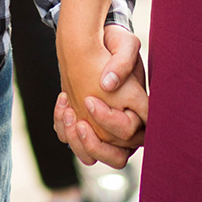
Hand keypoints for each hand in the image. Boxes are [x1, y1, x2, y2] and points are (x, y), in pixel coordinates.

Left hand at [55, 25, 146, 167]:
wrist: (94, 43)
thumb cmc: (114, 44)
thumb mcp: (124, 43)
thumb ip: (123, 61)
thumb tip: (108, 83)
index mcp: (139, 111)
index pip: (130, 132)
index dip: (110, 121)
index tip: (89, 99)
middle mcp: (125, 127)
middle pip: (117, 158)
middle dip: (94, 144)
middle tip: (79, 121)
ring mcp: (105, 131)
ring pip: (93, 157)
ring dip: (77, 142)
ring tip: (67, 111)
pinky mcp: (88, 127)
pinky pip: (75, 144)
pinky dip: (64, 129)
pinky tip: (62, 102)